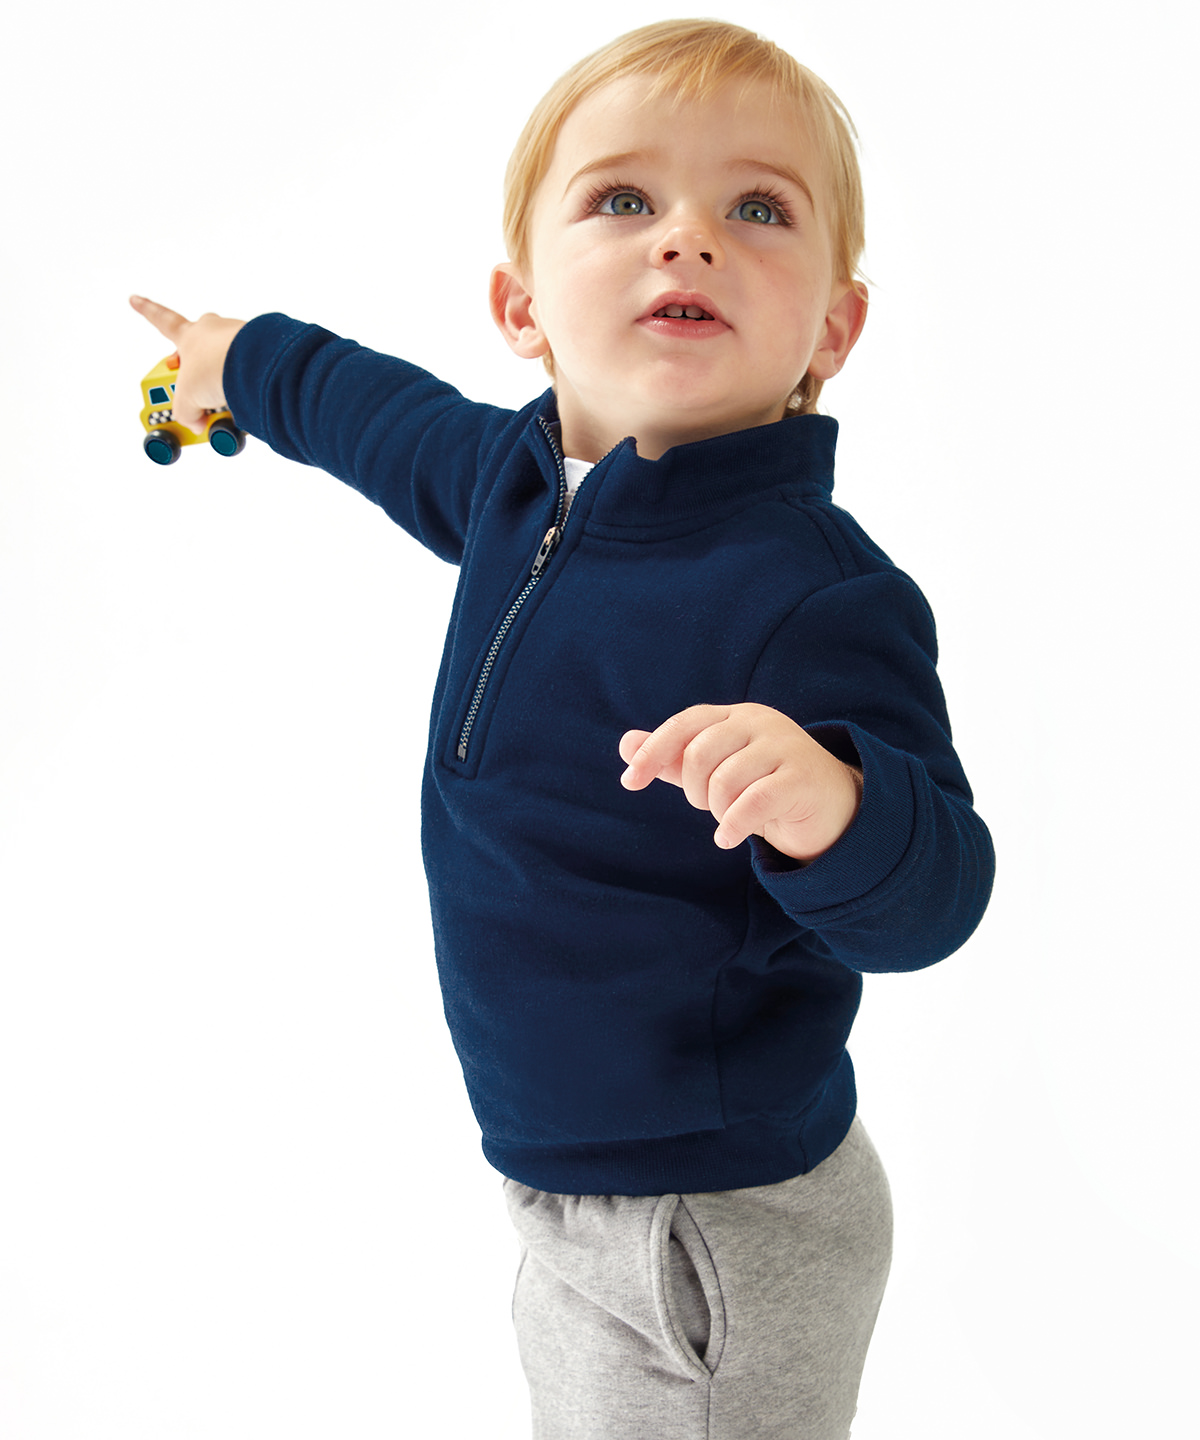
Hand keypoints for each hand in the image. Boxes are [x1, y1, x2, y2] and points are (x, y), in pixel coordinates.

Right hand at [129, 296, 245, 434]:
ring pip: (228, 364)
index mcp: (189, 335)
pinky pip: (251, 372)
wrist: (255, 365)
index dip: (146, 310)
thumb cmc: (217, 368)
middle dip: (198, 372)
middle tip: (197, 392)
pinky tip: (247, 402)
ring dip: (225, 385)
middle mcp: (214, 331)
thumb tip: (199, 423)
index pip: (161, 319)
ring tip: (227, 405)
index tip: (135, 298)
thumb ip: (186, 412)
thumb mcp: (187, 399)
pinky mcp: (262, 351)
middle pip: (200, 351)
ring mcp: (239, 338)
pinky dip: (247, 388)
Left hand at [619, 703, 861, 863]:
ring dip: (717, 811)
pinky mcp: (802, 778)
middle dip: (693, 790)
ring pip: (724, 780)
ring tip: (728, 819)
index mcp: (734, 716)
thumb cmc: (763, 786)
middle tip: (709, 806)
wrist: (829, 806)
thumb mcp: (714, 771)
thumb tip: (624, 744)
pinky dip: (732, 826)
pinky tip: (727, 838)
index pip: (684, 724)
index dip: (652, 752)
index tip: (629, 783)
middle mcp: (759, 723)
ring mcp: (784, 747)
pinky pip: (753, 802)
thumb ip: (673, 759)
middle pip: (699, 753)